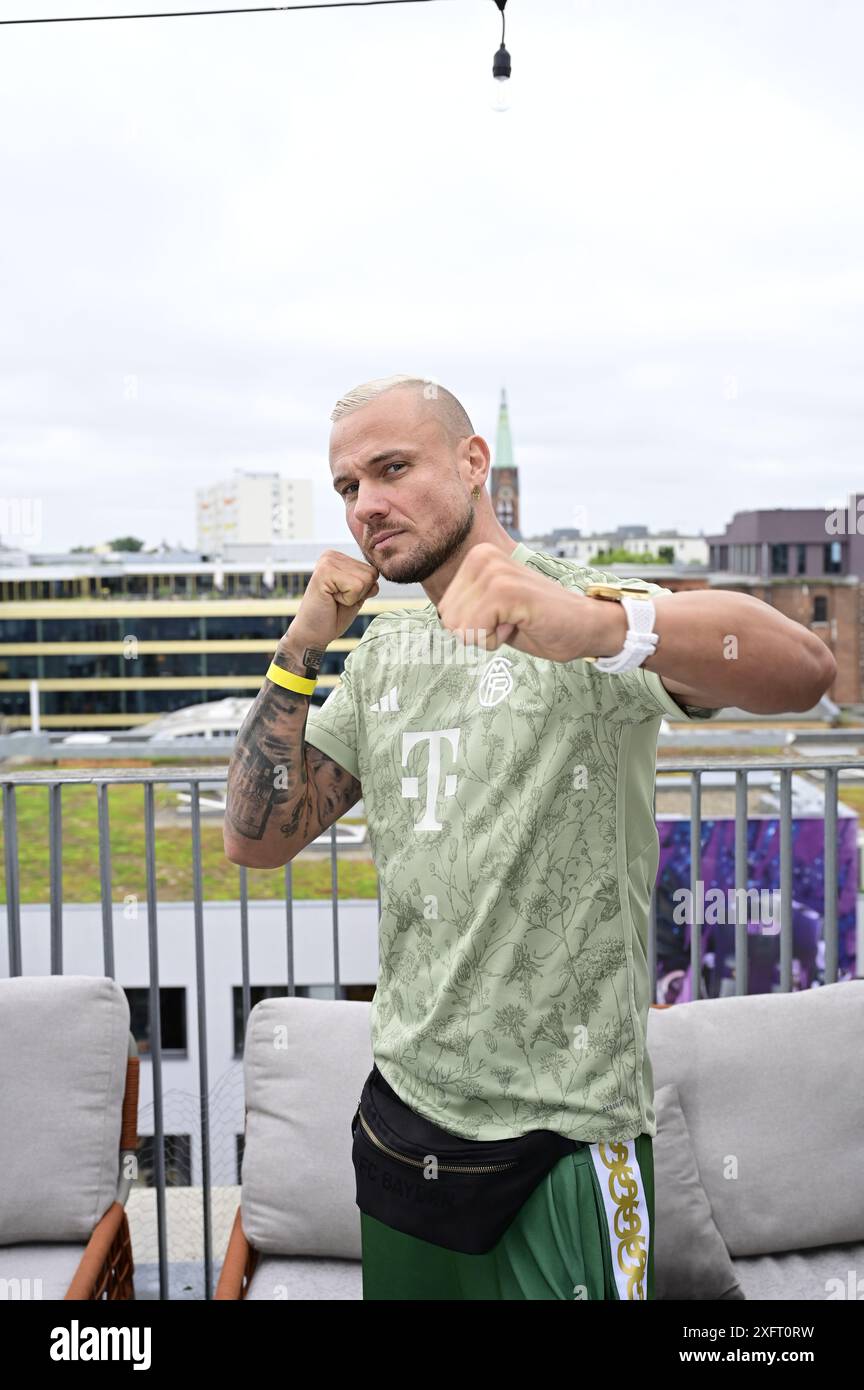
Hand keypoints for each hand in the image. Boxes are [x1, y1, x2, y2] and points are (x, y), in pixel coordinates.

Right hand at [283, 549, 379, 653]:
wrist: (312, 634)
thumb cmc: (334, 616)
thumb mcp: (357, 595)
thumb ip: (367, 581)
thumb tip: (381, 569)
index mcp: (339, 558)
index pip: (373, 570)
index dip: (363, 591)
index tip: (343, 597)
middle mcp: (331, 555)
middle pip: (371, 574)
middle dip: (359, 594)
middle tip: (337, 600)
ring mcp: (327, 562)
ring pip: (366, 580)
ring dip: (353, 597)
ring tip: (334, 600)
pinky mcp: (324, 572)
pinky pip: (356, 586)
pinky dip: (348, 600)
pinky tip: (331, 600)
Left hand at [437, 542, 624, 661]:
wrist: (585, 627)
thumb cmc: (539, 622)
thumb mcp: (493, 609)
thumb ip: (467, 607)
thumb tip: (442, 617)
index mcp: (478, 557)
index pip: (445, 610)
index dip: (472, 626)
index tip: (504, 616)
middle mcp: (483, 557)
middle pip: (448, 619)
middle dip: (477, 631)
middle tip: (510, 620)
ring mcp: (494, 572)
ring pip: (459, 628)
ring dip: (487, 636)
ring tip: (516, 620)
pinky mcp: (505, 591)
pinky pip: (475, 632)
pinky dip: (495, 640)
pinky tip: (519, 624)